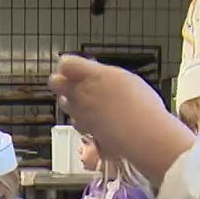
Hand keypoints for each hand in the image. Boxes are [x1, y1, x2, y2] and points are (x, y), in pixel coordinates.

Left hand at [49, 56, 194, 181]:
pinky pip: (75, 121)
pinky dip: (81, 119)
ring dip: (72, 101)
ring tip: (90, 102)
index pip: (65, 64)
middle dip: (62, 82)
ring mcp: (79, 113)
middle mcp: (80, 93)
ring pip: (63, 103)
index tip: (78, 68)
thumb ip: (103, 75)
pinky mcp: (83, 130)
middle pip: (55, 83)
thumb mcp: (124, 79)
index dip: (69, 65)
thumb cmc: (141, 104)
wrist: (144, 134)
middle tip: (76, 84)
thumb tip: (95, 72)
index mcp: (91, 75)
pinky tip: (97, 119)